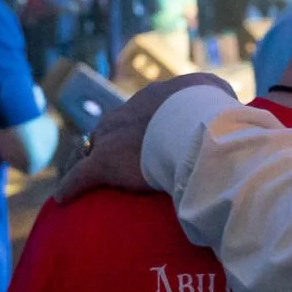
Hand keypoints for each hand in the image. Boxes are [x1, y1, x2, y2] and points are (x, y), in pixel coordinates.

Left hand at [53, 72, 234, 204]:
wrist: (193, 125)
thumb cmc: (208, 111)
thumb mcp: (216, 93)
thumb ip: (219, 97)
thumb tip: (229, 104)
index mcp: (149, 100)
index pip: (133, 114)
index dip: (131, 127)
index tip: (133, 136)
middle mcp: (123, 116)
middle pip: (103, 129)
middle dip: (100, 141)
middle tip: (99, 155)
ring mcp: (110, 139)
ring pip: (84, 150)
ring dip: (79, 161)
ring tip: (73, 175)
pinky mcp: (102, 164)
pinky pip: (78, 177)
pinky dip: (69, 187)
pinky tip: (62, 198)